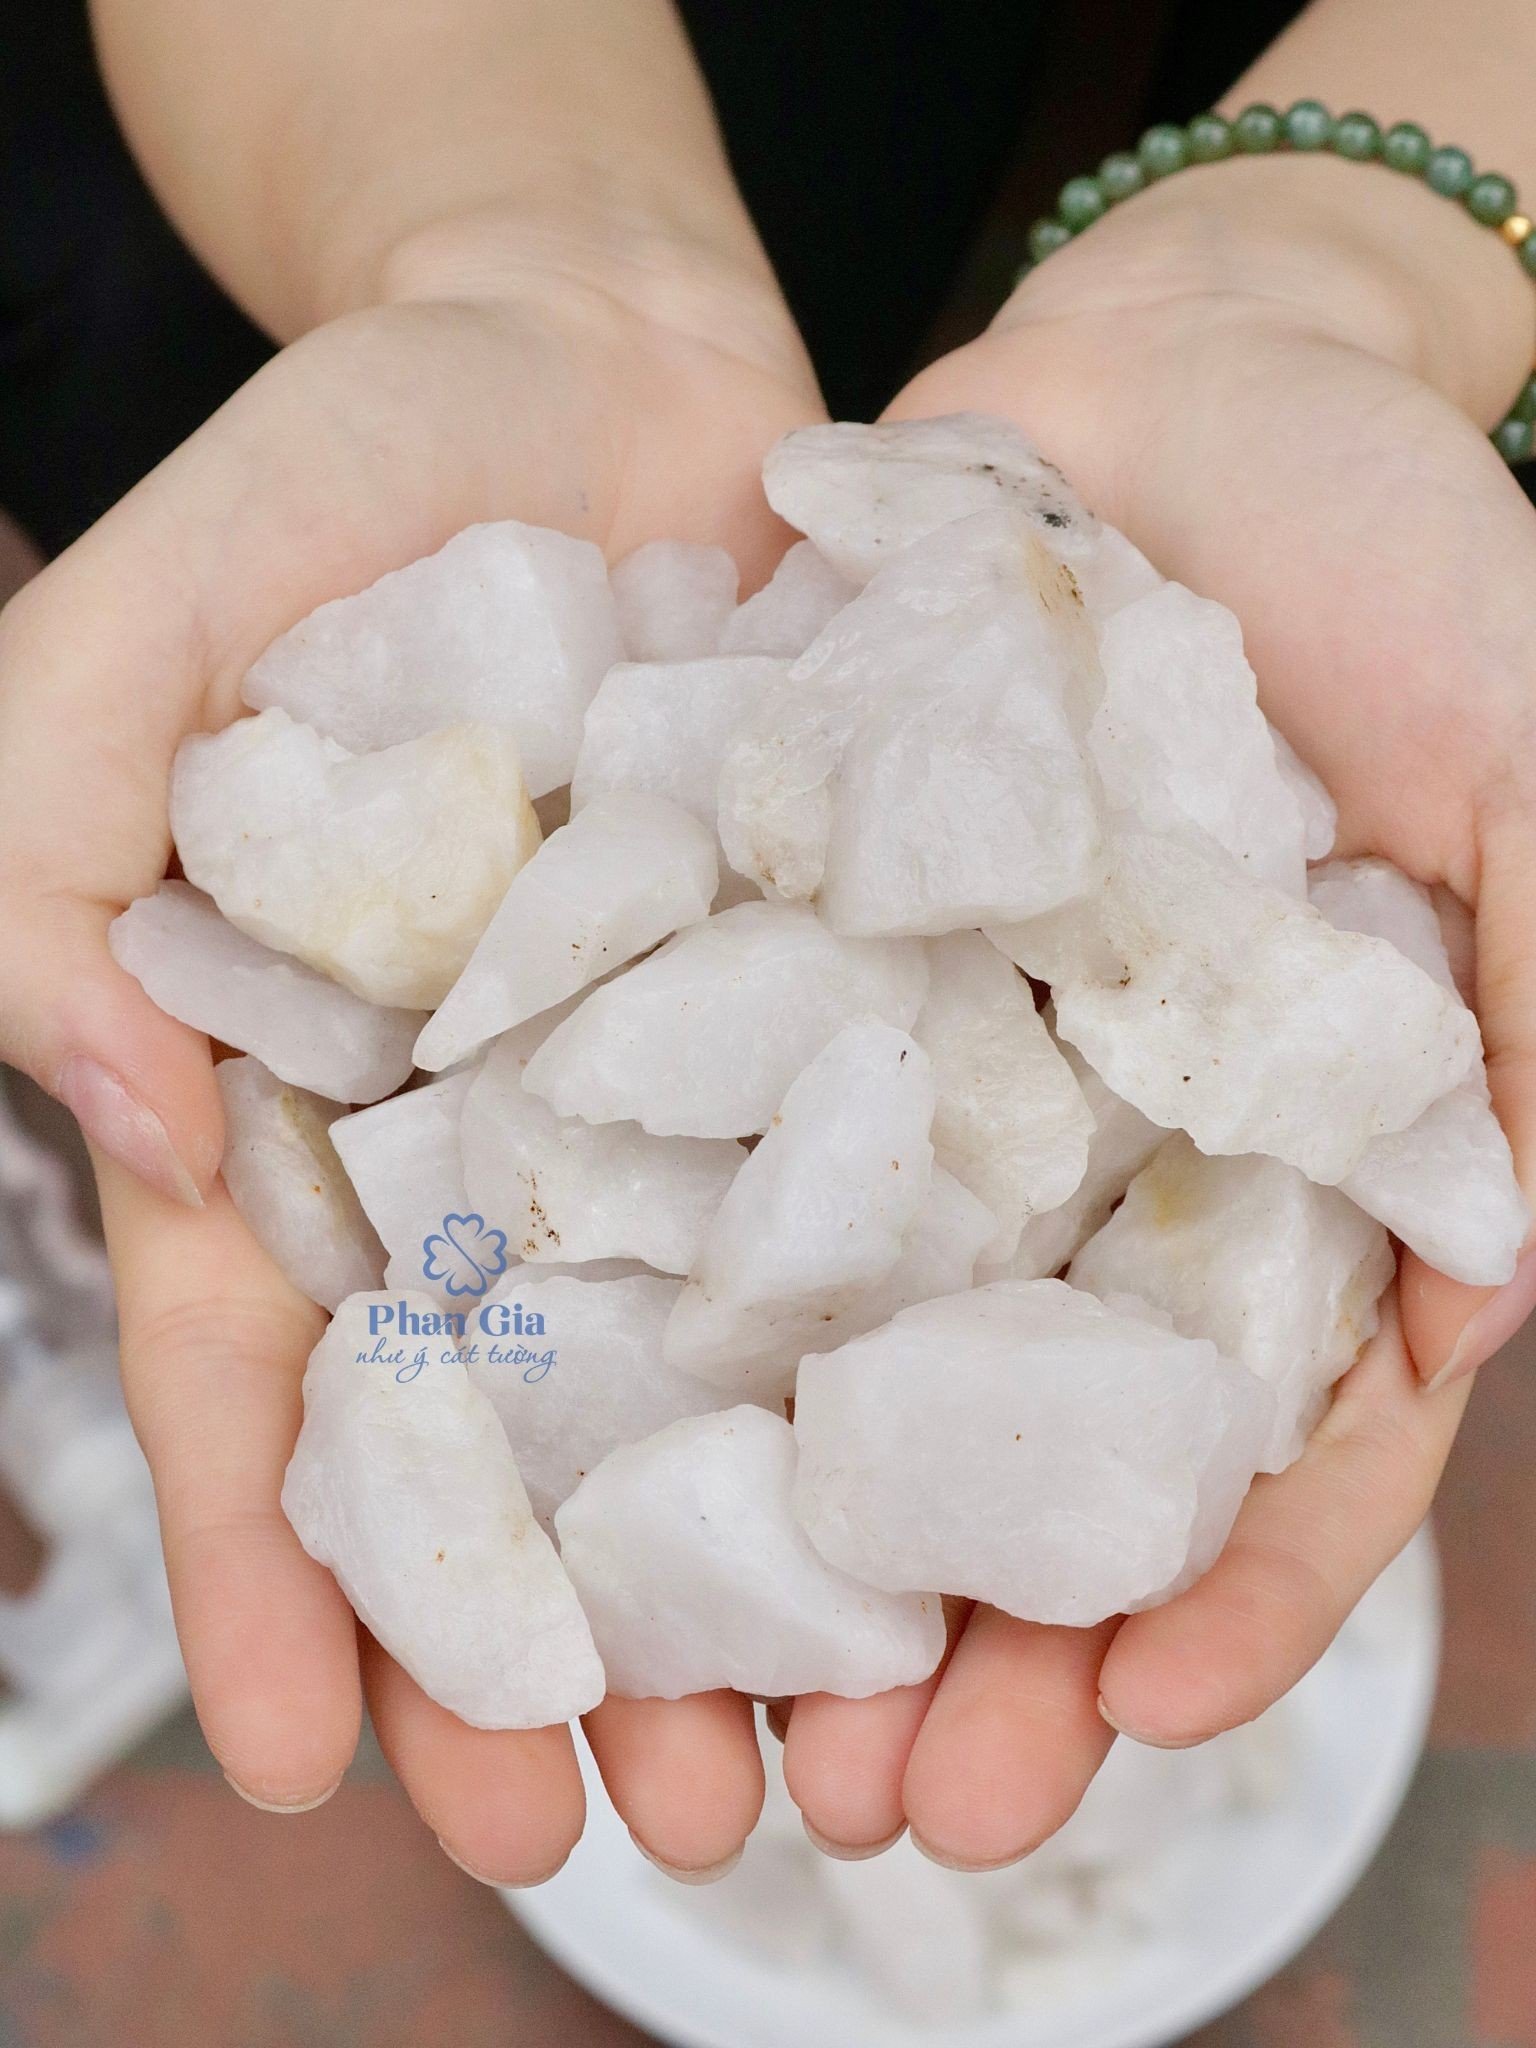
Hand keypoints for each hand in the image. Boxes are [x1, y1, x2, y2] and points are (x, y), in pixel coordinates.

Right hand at [0, 211, 821, 1881]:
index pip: (270, 1364)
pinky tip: (956, 1516)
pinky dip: (901, 1357)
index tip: (313, 1767)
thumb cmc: (334, 476)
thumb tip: (122, 1114)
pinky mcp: (840, 996)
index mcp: (307, 1081)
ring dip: (740, 1577)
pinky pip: (874, 1197)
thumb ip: (50, 861)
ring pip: (702, 1367)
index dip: (279, 1567)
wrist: (592, 354)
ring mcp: (680, 1073)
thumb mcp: (120, 642)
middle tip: (621, 1841)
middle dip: (544, 1645)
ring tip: (799, 1769)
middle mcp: (498, 1120)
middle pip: (514, 1428)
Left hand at [778, 156, 1535, 1868]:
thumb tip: (1503, 1300)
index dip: (1226, 1593)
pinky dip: (651, 1268)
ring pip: (853, 1339)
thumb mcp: (1535, 776)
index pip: (1276, 1434)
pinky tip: (579, 1410)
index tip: (1129, 1728)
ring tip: (712, 1711)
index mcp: (1292, 1156)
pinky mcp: (788, 953)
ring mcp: (932, 1061)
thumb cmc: (1410, 558)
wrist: (1185, 375)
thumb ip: (1531, 1022)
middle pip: (1035, 1441)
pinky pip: (707, 1127)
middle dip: (973, 1632)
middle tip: (886, 1806)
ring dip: (791, 1530)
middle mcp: (1099, 1144)